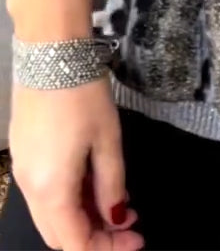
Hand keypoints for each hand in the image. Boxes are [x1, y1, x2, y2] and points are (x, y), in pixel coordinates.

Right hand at [9, 79, 143, 250]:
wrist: (50, 50)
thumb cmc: (83, 93)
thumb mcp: (108, 139)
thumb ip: (112, 184)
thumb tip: (116, 217)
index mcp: (51, 189)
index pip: (75, 243)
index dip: (107, 249)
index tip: (136, 238)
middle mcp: (29, 186)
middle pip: (58, 235)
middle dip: (94, 237)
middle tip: (128, 224)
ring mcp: (22, 168)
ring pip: (49, 214)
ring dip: (82, 217)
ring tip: (116, 201)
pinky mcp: (22, 151)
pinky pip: (43, 192)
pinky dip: (68, 198)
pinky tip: (93, 181)